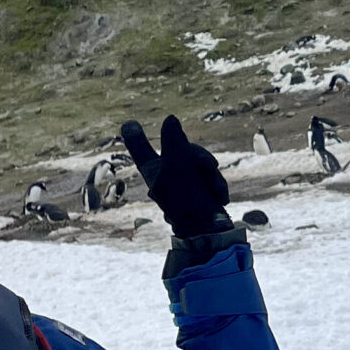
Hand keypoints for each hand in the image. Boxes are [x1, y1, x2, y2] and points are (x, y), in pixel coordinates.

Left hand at [118, 116, 233, 239]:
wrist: (207, 231)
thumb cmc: (186, 200)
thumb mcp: (177, 165)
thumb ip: (173, 140)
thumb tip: (170, 119)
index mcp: (153, 172)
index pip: (143, 152)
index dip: (136, 139)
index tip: (129, 125)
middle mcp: (166, 179)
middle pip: (184, 152)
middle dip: (200, 157)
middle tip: (210, 167)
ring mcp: (184, 187)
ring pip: (201, 166)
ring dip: (212, 177)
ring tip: (216, 192)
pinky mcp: (200, 194)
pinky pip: (210, 180)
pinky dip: (216, 187)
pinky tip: (220, 199)